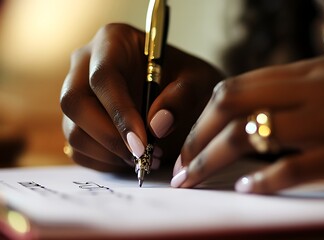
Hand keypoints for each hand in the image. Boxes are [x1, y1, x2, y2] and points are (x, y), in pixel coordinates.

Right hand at [61, 23, 222, 171]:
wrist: (183, 92)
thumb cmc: (188, 79)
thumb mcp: (198, 80)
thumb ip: (182, 98)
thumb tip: (157, 125)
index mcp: (113, 41)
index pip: (103, 76)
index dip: (119, 112)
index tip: (142, 143)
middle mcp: (85, 65)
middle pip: (74, 102)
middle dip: (109, 137)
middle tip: (143, 157)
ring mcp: (77, 94)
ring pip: (73, 131)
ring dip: (108, 153)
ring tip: (146, 159)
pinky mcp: (77, 122)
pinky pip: (78, 150)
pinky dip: (104, 162)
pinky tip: (133, 160)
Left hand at [172, 56, 323, 197]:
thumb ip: (293, 98)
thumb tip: (241, 120)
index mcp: (314, 69)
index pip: (239, 85)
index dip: (205, 116)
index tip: (190, 142)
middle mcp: (322, 87)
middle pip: (235, 102)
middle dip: (199, 135)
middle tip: (184, 164)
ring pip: (252, 133)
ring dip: (214, 159)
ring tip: (197, 179)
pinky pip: (292, 167)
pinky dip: (262, 181)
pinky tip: (247, 189)